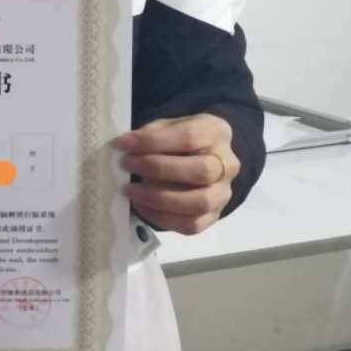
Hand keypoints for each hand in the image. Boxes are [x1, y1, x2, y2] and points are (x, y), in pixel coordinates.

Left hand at [115, 114, 238, 234]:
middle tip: (127, 165)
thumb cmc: (177, 140)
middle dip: (158, 169)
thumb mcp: (166, 126)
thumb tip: (126, 146)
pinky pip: (191, 224)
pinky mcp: (213, 216)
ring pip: (199, 202)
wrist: (198, 159)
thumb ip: (151, 134)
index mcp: (216, 133)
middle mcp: (227, 165)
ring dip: (159, 198)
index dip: (153, 141)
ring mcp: (223, 193)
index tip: (123, 144)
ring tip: (131, 190)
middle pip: (200, 171)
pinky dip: (162, 217)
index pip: (189, 137)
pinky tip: (141, 206)